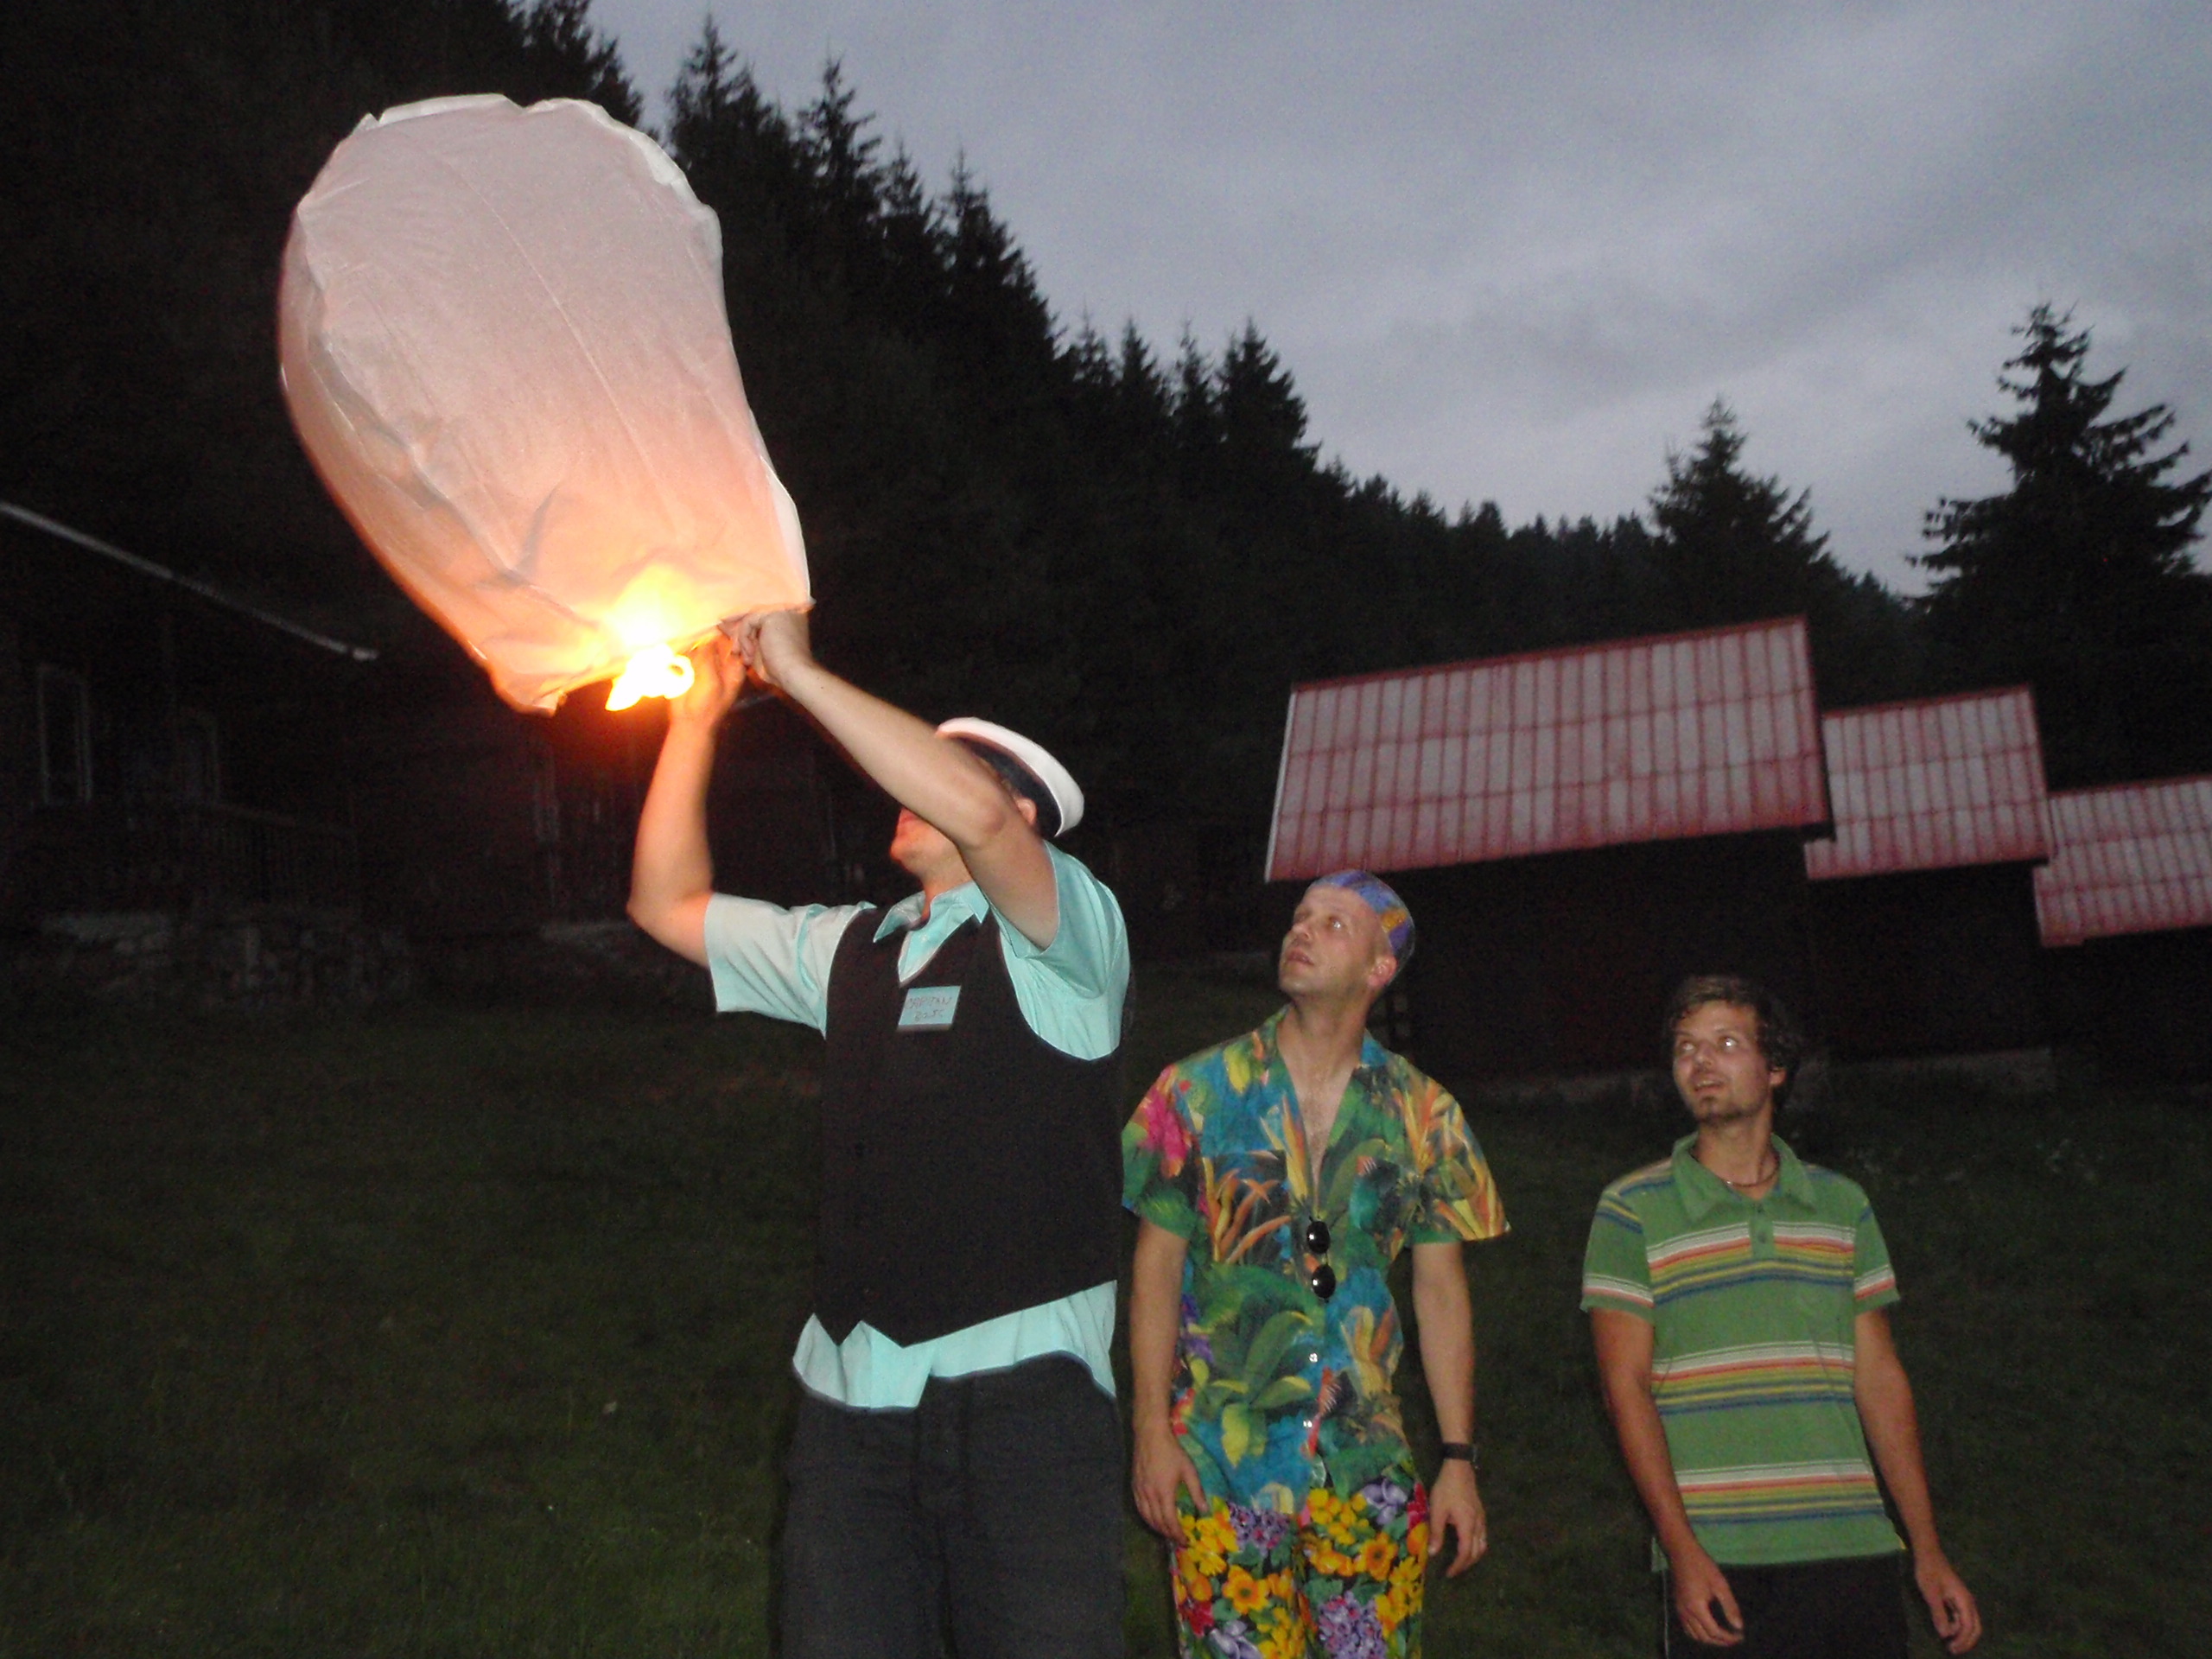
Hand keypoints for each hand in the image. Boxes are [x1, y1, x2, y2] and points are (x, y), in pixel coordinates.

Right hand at [670, 633, 745, 728]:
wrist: (689, 722)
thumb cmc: (706, 705)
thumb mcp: (711, 681)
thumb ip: (708, 658)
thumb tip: (705, 638)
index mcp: (734, 669)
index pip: (735, 644)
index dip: (729, 631)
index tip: (719, 621)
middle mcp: (722, 665)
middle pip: (718, 643)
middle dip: (710, 633)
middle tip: (702, 624)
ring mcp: (706, 666)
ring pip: (703, 646)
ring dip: (697, 639)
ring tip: (691, 631)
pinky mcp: (691, 669)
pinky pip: (690, 653)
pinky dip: (686, 647)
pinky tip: (682, 642)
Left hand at [731, 607, 812, 691]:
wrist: (793, 675)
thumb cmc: (780, 669)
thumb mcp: (757, 649)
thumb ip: (743, 635)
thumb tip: (722, 624)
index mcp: (788, 618)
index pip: (759, 616)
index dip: (743, 627)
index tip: (732, 638)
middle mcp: (787, 609)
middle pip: (753, 614)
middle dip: (738, 631)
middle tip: (734, 649)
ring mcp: (781, 610)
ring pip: (749, 618)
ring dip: (742, 639)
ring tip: (745, 658)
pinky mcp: (773, 614)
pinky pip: (749, 621)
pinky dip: (745, 638)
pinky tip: (750, 653)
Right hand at [1131, 1424, 1203, 1539]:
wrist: (1150, 1435)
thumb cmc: (1172, 1451)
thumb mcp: (1189, 1470)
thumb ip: (1197, 1491)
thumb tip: (1204, 1510)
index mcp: (1164, 1492)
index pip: (1169, 1521)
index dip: (1177, 1534)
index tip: (1185, 1541)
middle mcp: (1149, 1495)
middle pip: (1157, 1522)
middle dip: (1168, 1534)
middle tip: (1177, 1540)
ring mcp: (1140, 1491)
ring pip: (1146, 1517)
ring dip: (1156, 1528)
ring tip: (1166, 1533)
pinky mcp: (1134, 1485)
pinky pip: (1139, 1508)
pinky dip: (1146, 1518)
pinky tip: (1152, 1519)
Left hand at [1428, 1460, 1487, 1575]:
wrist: (1459, 1467)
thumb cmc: (1446, 1488)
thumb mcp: (1437, 1510)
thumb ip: (1436, 1532)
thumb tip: (1433, 1553)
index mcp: (1468, 1526)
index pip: (1465, 1553)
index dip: (1458, 1566)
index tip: (1448, 1573)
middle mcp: (1478, 1525)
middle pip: (1477, 1552)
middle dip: (1466, 1564)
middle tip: (1454, 1570)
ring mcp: (1482, 1519)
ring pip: (1483, 1545)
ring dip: (1473, 1556)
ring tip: (1461, 1561)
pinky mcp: (1481, 1513)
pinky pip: (1483, 1536)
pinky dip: (1476, 1546)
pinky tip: (1467, 1544)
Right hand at [1668, 1543, 1743, 1646]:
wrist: (1681, 1552)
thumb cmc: (1703, 1566)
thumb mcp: (1720, 1584)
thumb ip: (1730, 1607)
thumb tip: (1739, 1627)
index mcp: (1697, 1608)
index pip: (1714, 1632)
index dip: (1729, 1638)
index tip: (1741, 1636)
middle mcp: (1686, 1613)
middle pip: (1704, 1637)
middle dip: (1721, 1641)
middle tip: (1735, 1638)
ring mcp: (1680, 1611)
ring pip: (1694, 1635)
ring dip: (1710, 1640)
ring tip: (1723, 1637)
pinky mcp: (1678, 1607)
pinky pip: (1687, 1628)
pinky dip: (1699, 1634)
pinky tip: (1708, 1630)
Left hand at [1914, 1551, 1981, 1652]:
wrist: (1929, 1554)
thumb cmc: (1929, 1572)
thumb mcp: (1931, 1594)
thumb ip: (1939, 1614)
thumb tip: (1945, 1635)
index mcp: (1965, 1601)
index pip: (1969, 1627)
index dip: (1962, 1641)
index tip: (1951, 1648)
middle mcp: (1968, 1602)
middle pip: (1975, 1628)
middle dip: (1966, 1641)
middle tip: (1953, 1651)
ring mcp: (1963, 1600)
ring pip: (1969, 1623)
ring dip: (1962, 1635)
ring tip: (1949, 1644)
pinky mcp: (1957, 1599)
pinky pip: (1962, 1617)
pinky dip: (1957, 1627)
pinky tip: (1948, 1631)